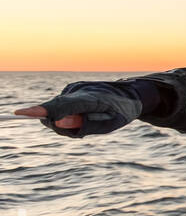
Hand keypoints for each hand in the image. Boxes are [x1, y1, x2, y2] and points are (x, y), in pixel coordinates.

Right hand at [12, 81, 141, 137]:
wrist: (133, 94)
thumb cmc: (124, 111)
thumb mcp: (111, 124)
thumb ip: (87, 125)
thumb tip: (59, 123)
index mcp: (90, 98)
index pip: (61, 106)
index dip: (40, 111)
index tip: (22, 113)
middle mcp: (79, 90)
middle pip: (55, 112)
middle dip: (62, 125)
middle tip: (85, 127)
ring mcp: (74, 88)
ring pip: (58, 111)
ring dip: (69, 121)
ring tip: (93, 118)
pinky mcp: (72, 90)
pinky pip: (63, 108)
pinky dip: (70, 115)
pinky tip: (87, 113)